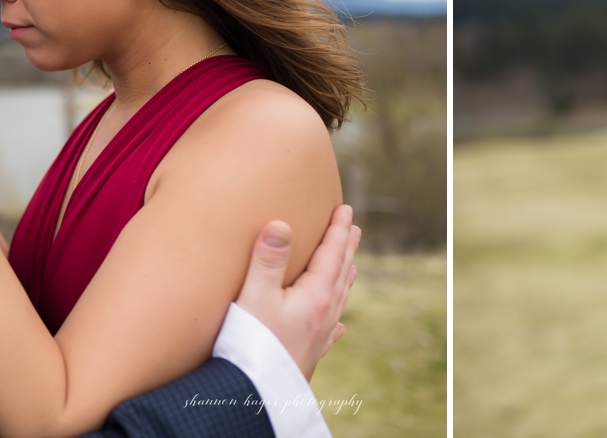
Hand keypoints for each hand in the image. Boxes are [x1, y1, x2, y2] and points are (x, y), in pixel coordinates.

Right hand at [236, 204, 359, 379]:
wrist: (253, 396)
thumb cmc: (251, 345)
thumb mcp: (254, 297)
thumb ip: (268, 260)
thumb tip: (282, 223)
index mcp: (315, 297)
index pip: (332, 255)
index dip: (338, 230)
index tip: (345, 209)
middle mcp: (323, 316)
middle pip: (340, 274)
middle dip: (346, 249)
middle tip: (355, 229)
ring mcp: (319, 337)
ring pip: (338, 300)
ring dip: (345, 277)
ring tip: (351, 266)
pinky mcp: (309, 355)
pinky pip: (330, 330)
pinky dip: (336, 318)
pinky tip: (339, 326)